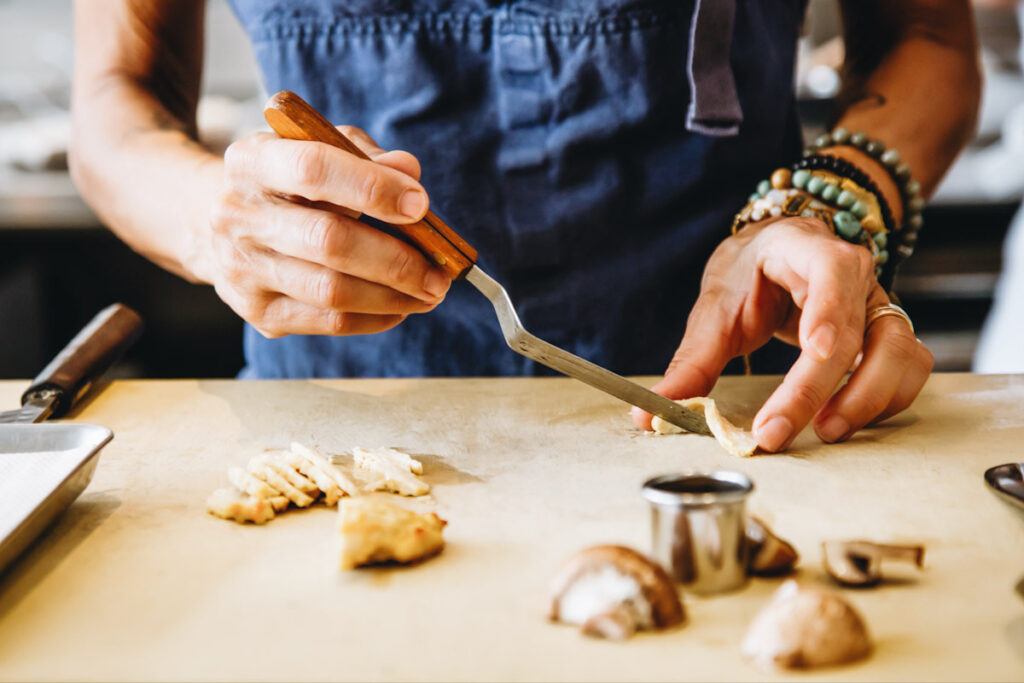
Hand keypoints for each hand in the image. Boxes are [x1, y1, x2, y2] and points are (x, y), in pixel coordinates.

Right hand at [197, 126, 449, 336]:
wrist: (212, 221)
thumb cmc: (285, 182)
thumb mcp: (317, 149)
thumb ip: (364, 156)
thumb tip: (409, 173)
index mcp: (253, 161)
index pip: (313, 169)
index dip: (372, 188)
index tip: (420, 205)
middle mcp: (239, 215)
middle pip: (328, 241)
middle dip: (396, 259)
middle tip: (440, 270)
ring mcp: (244, 269)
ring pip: (332, 291)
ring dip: (393, 296)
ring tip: (431, 292)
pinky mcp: (258, 312)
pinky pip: (329, 322)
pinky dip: (375, 317)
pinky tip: (400, 306)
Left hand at [632, 217, 933, 451]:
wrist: (779, 254)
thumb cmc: (750, 274)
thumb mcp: (716, 306)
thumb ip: (691, 361)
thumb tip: (650, 415)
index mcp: (809, 250)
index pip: (832, 272)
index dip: (830, 313)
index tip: (815, 352)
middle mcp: (857, 275)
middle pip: (859, 332)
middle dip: (820, 388)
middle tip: (777, 431)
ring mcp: (879, 305)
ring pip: (900, 352)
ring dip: (868, 399)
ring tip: (824, 432)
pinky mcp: (889, 335)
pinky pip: (908, 370)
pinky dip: (885, 401)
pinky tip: (846, 421)